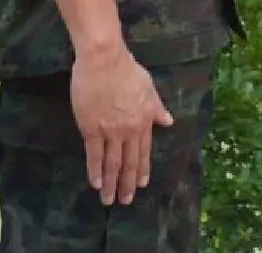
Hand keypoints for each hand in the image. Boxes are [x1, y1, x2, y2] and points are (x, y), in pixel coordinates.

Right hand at [71, 45, 173, 204]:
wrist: (104, 61)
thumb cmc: (126, 70)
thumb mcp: (149, 88)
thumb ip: (157, 107)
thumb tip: (169, 121)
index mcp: (144, 120)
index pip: (144, 151)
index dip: (142, 169)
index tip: (141, 184)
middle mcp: (130, 130)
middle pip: (129, 161)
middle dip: (127, 183)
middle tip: (125, 200)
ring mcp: (111, 131)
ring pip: (112, 163)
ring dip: (111, 183)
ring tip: (109, 200)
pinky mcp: (91, 128)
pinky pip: (94, 154)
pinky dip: (95, 170)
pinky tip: (95, 183)